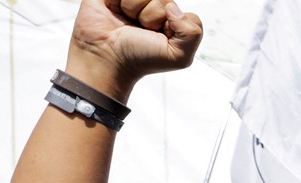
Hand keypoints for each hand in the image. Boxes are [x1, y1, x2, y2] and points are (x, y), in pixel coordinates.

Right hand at [66, 0, 202, 99]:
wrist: (108, 59)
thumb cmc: (140, 60)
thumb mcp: (179, 57)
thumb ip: (193, 33)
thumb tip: (173, 7)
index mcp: (172, 21)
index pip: (184, 12)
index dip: (173, 25)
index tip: (160, 37)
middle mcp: (154, 8)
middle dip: (153, 17)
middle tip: (141, 30)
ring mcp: (134, 0)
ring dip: (135, 9)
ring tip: (127, 21)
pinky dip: (121, 1)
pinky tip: (115, 10)